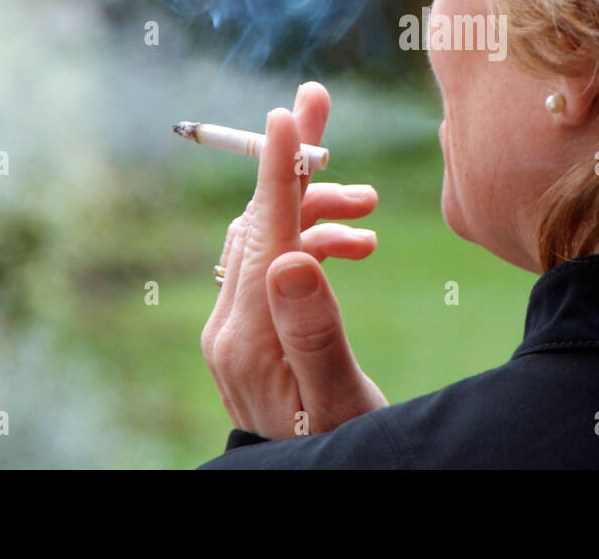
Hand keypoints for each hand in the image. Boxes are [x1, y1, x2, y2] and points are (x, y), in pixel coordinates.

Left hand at [201, 81, 387, 438]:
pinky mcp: (246, 327)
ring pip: (267, 236)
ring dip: (315, 214)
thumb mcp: (338, 401)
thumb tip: (293, 257)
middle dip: (305, 178)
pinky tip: (349, 250)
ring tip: (370, 218)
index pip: (265, 233)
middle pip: (259, 221)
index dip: (279, 170)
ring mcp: (233, 326)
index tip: (285, 115)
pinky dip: (309, 241)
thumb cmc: (338, 448)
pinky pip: (269, 260)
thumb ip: (316, 331)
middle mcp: (229, 324)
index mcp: (249, 337)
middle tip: (334, 128)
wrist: (307, 483)